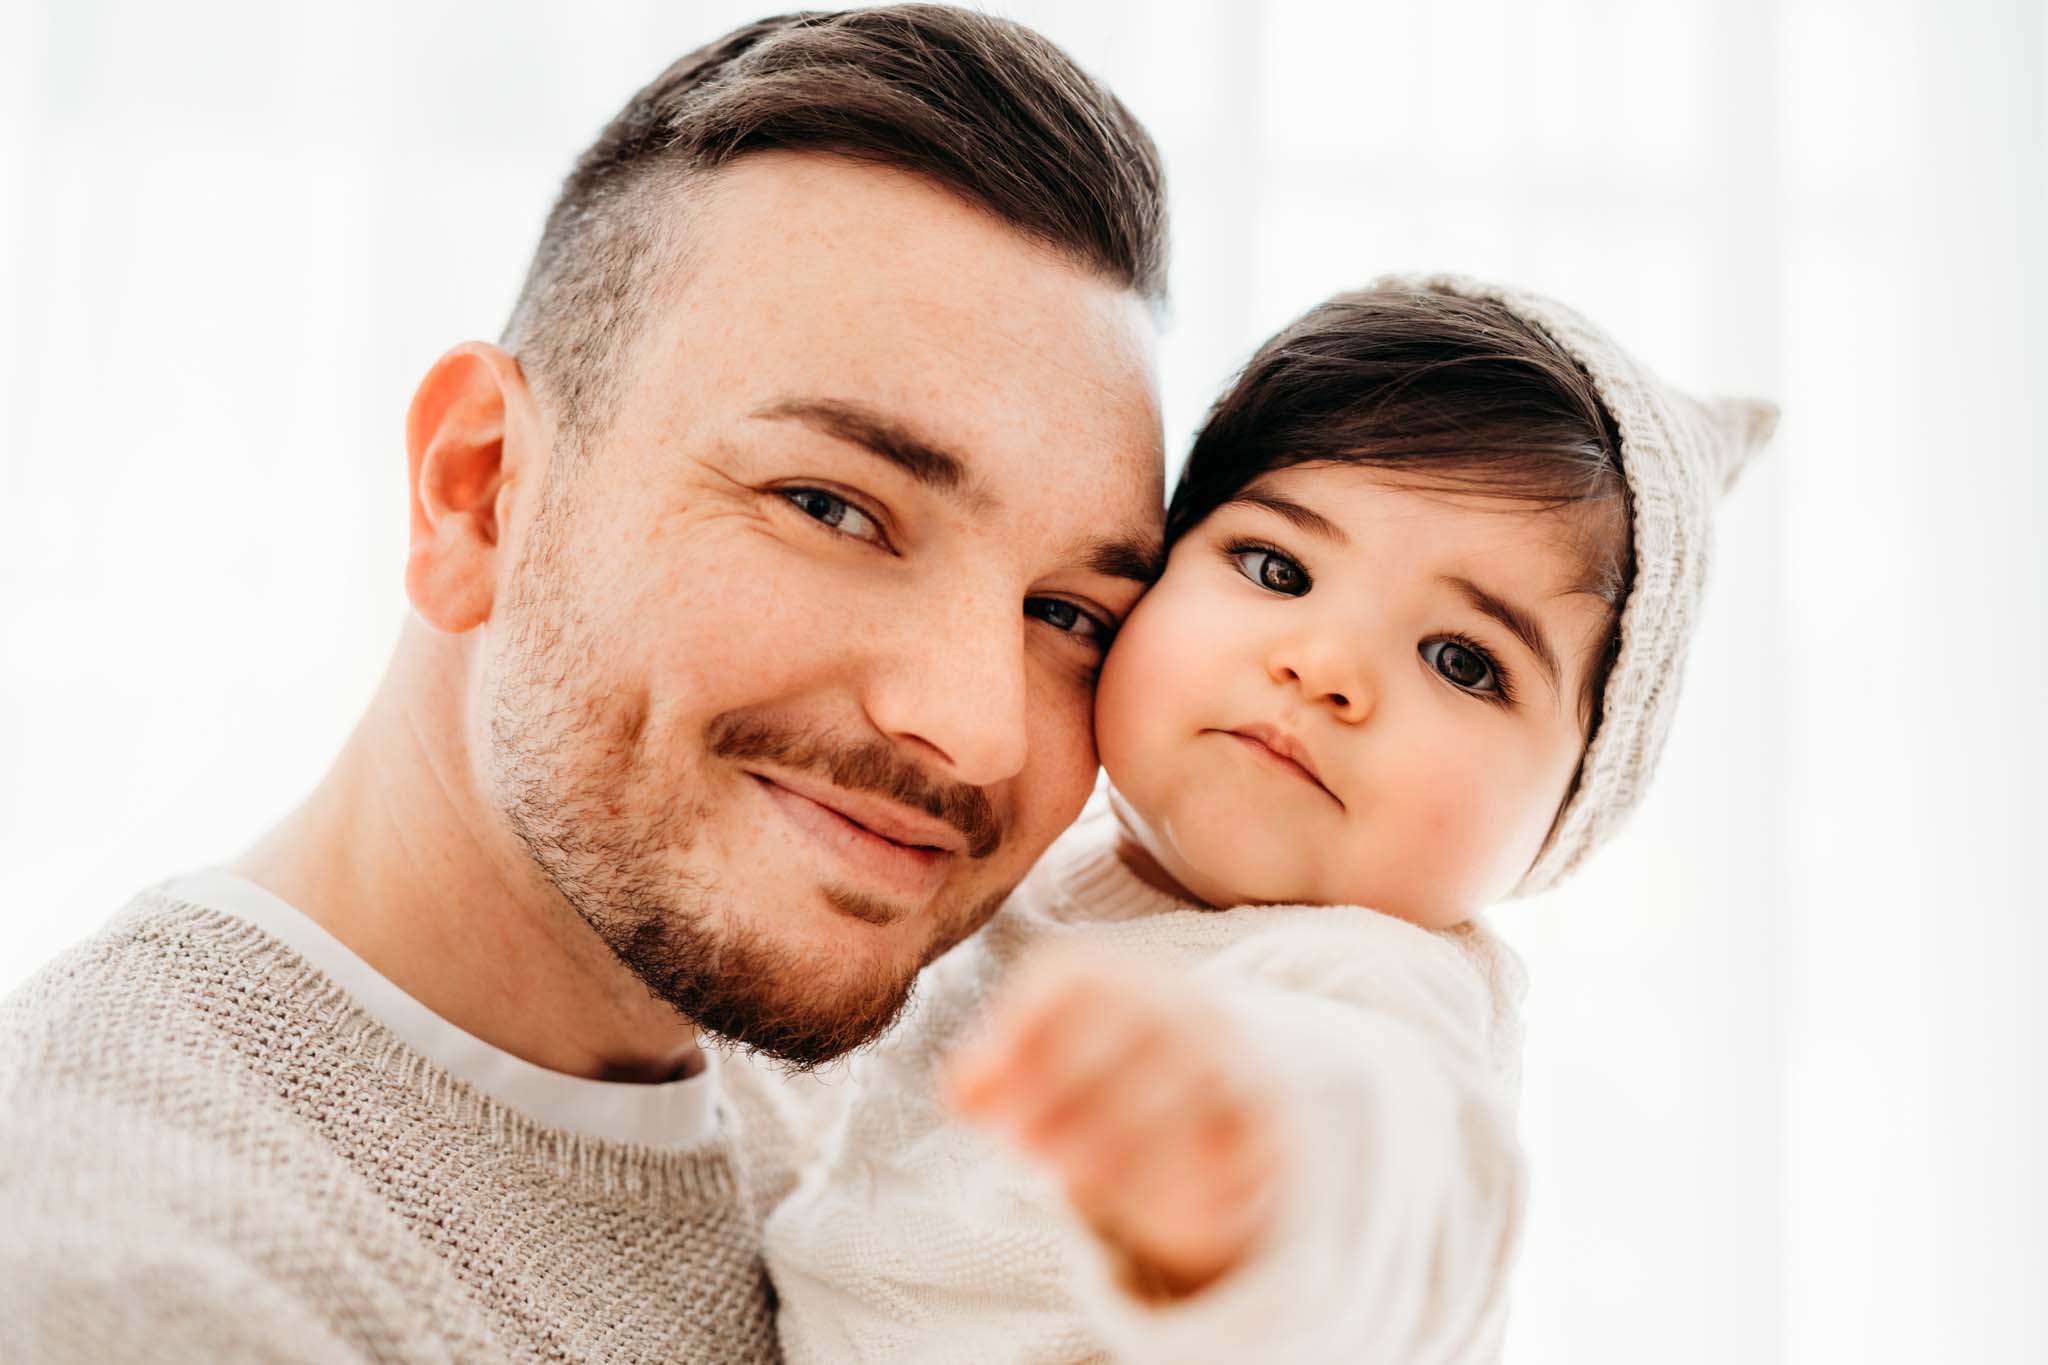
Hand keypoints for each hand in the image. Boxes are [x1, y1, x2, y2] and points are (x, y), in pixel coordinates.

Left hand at [944, 946, 1286, 1299]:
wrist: (1213, 1089)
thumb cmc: (1092, 1071)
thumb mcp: (1032, 1062)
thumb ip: (989, 1076)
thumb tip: (963, 1093)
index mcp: (1114, 976)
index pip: (1072, 982)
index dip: (1023, 1035)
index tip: (983, 1107)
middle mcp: (1180, 1006)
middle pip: (1138, 1025)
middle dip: (1076, 1085)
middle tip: (1023, 1147)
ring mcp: (1232, 1059)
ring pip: (1195, 1081)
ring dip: (1131, 1134)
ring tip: (1070, 1182)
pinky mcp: (1266, 1123)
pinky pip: (1243, 1141)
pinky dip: (1202, 1176)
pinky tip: (1155, 1213)